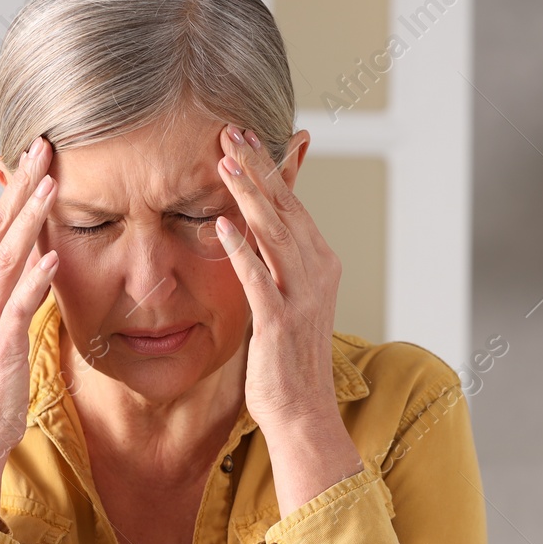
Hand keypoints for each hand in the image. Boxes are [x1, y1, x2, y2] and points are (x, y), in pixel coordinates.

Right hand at [0, 135, 58, 525]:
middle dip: (20, 186)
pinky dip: (35, 280)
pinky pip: (17, 306)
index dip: (14, 188)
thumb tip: (38, 249)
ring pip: (4, 258)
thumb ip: (16, 283)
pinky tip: (53, 258)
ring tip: (49, 187)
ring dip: (27, 221)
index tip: (37, 153)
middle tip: (43, 147)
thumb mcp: (1, 318)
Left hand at [212, 125, 341, 431]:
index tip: (244, 135)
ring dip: (250, 195)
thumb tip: (255, 227)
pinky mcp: (280, 323)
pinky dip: (241, 249)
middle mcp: (318, 274)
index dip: (270, 168)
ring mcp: (302, 298)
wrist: (303, 413)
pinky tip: (221, 224)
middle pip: (286, 209)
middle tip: (231, 130)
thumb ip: (275, 261)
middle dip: (259, 167)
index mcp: (321, 265)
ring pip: (276, 234)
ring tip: (225, 161)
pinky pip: (259, 278)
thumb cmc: (288, 360)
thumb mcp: (287, 300)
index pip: (293, 205)